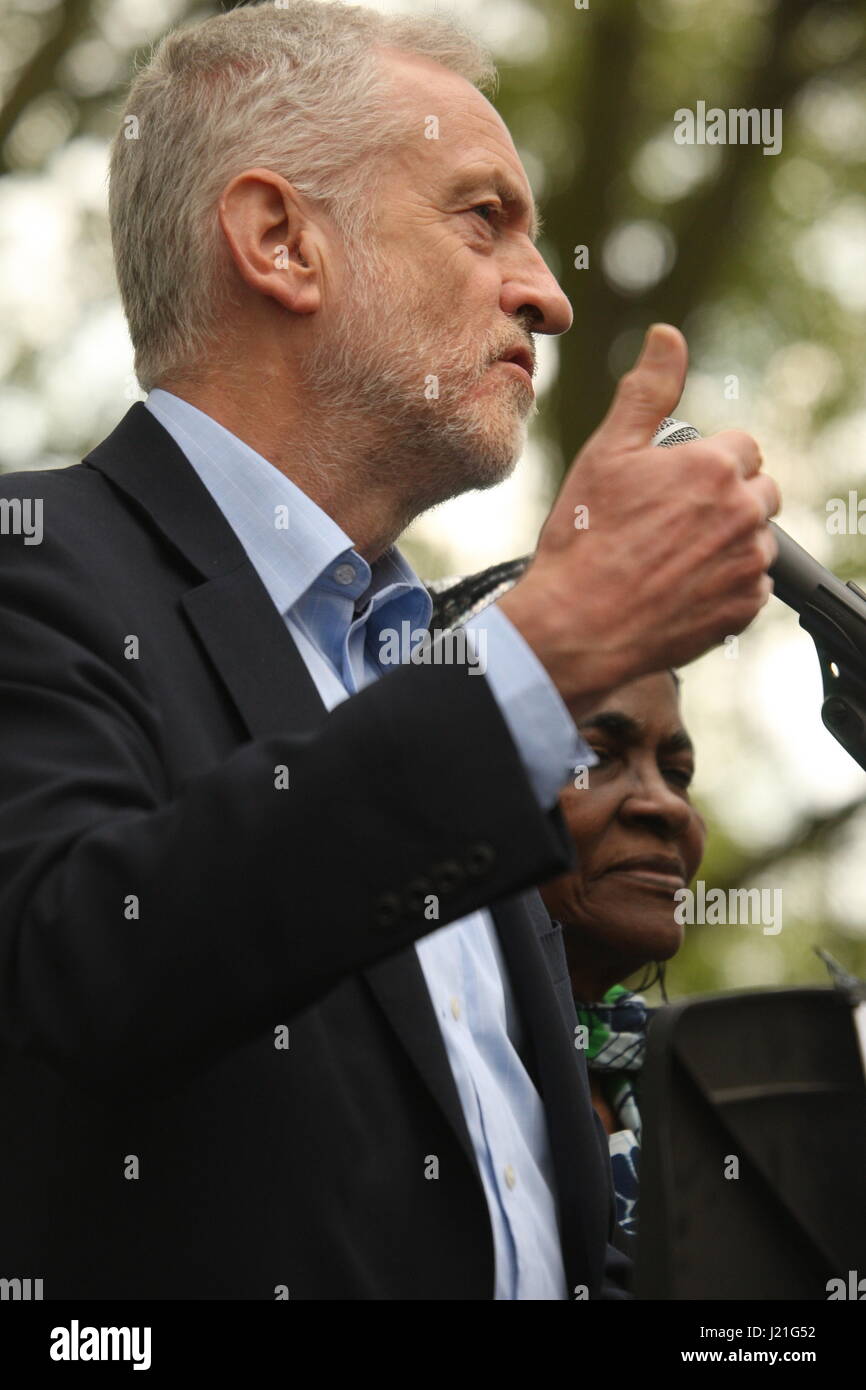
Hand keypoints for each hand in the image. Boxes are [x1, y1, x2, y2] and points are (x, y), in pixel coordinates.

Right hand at [498, 323, 779, 718]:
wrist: (577, 626)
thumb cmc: (583, 540)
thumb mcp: (607, 453)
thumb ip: (648, 391)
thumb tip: (668, 336)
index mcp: (713, 467)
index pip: (742, 447)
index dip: (706, 463)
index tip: (674, 486)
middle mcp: (741, 512)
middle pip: (759, 491)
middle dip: (726, 499)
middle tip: (671, 523)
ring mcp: (747, 564)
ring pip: (756, 539)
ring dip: (727, 542)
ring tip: (671, 558)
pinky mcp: (744, 609)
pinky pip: (752, 586)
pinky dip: (726, 585)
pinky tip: (681, 588)